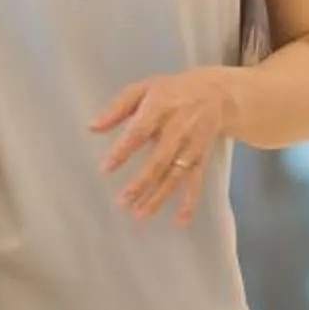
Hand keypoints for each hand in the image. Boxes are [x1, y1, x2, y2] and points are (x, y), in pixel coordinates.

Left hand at [91, 70, 235, 223]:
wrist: (216, 93)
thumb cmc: (171, 91)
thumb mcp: (144, 88)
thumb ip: (118, 107)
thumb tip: (92, 127)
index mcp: (160, 108)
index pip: (139, 131)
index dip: (123, 150)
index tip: (105, 168)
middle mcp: (177, 129)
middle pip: (159, 160)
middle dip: (142, 182)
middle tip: (123, 201)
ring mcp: (190, 146)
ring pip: (174, 175)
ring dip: (158, 196)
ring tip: (139, 214)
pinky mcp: (200, 158)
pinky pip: (195, 182)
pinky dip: (189, 202)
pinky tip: (180, 221)